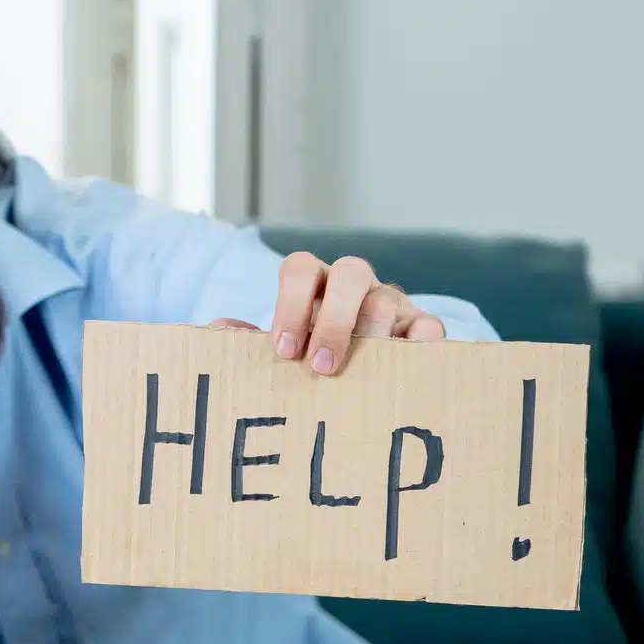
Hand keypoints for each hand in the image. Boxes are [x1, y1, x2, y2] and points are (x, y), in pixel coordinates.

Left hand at [212, 252, 443, 374]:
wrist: (363, 365)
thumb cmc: (314, 353)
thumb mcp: (284, 346)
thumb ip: (250, 340)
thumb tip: (213, 327)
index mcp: (316, 282)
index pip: (300, 267)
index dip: (290, 304)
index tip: (283, 350)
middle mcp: (356, 283)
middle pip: (352, 272)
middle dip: (334, 318)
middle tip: (320, 366)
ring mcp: (393, 300)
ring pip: (387, 301)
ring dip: (370, 337)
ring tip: (357, 376)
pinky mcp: (423, 326)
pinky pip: (429, 327)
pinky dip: (420, 346)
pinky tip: (406, 366)